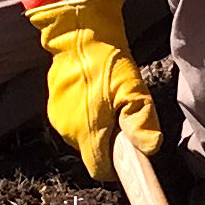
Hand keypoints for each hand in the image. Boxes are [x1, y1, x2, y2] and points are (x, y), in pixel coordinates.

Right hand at [26, 0, 161, 182]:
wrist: (79, 34)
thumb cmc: (107, 61)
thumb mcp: (133, 89)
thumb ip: (140, 121)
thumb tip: (150, 148)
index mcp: (87, 132)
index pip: (100, 170)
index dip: (116, 166)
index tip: (127, 150)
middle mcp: (68, 131)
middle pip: (92, 153)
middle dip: (108, 143)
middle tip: (121, 116)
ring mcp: (58, 119)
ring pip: (83, 137)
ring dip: (96, 128)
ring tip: (108, 101)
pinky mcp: (53, 107)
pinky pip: (73, 122)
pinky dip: (85, 116)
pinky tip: (94, 94)